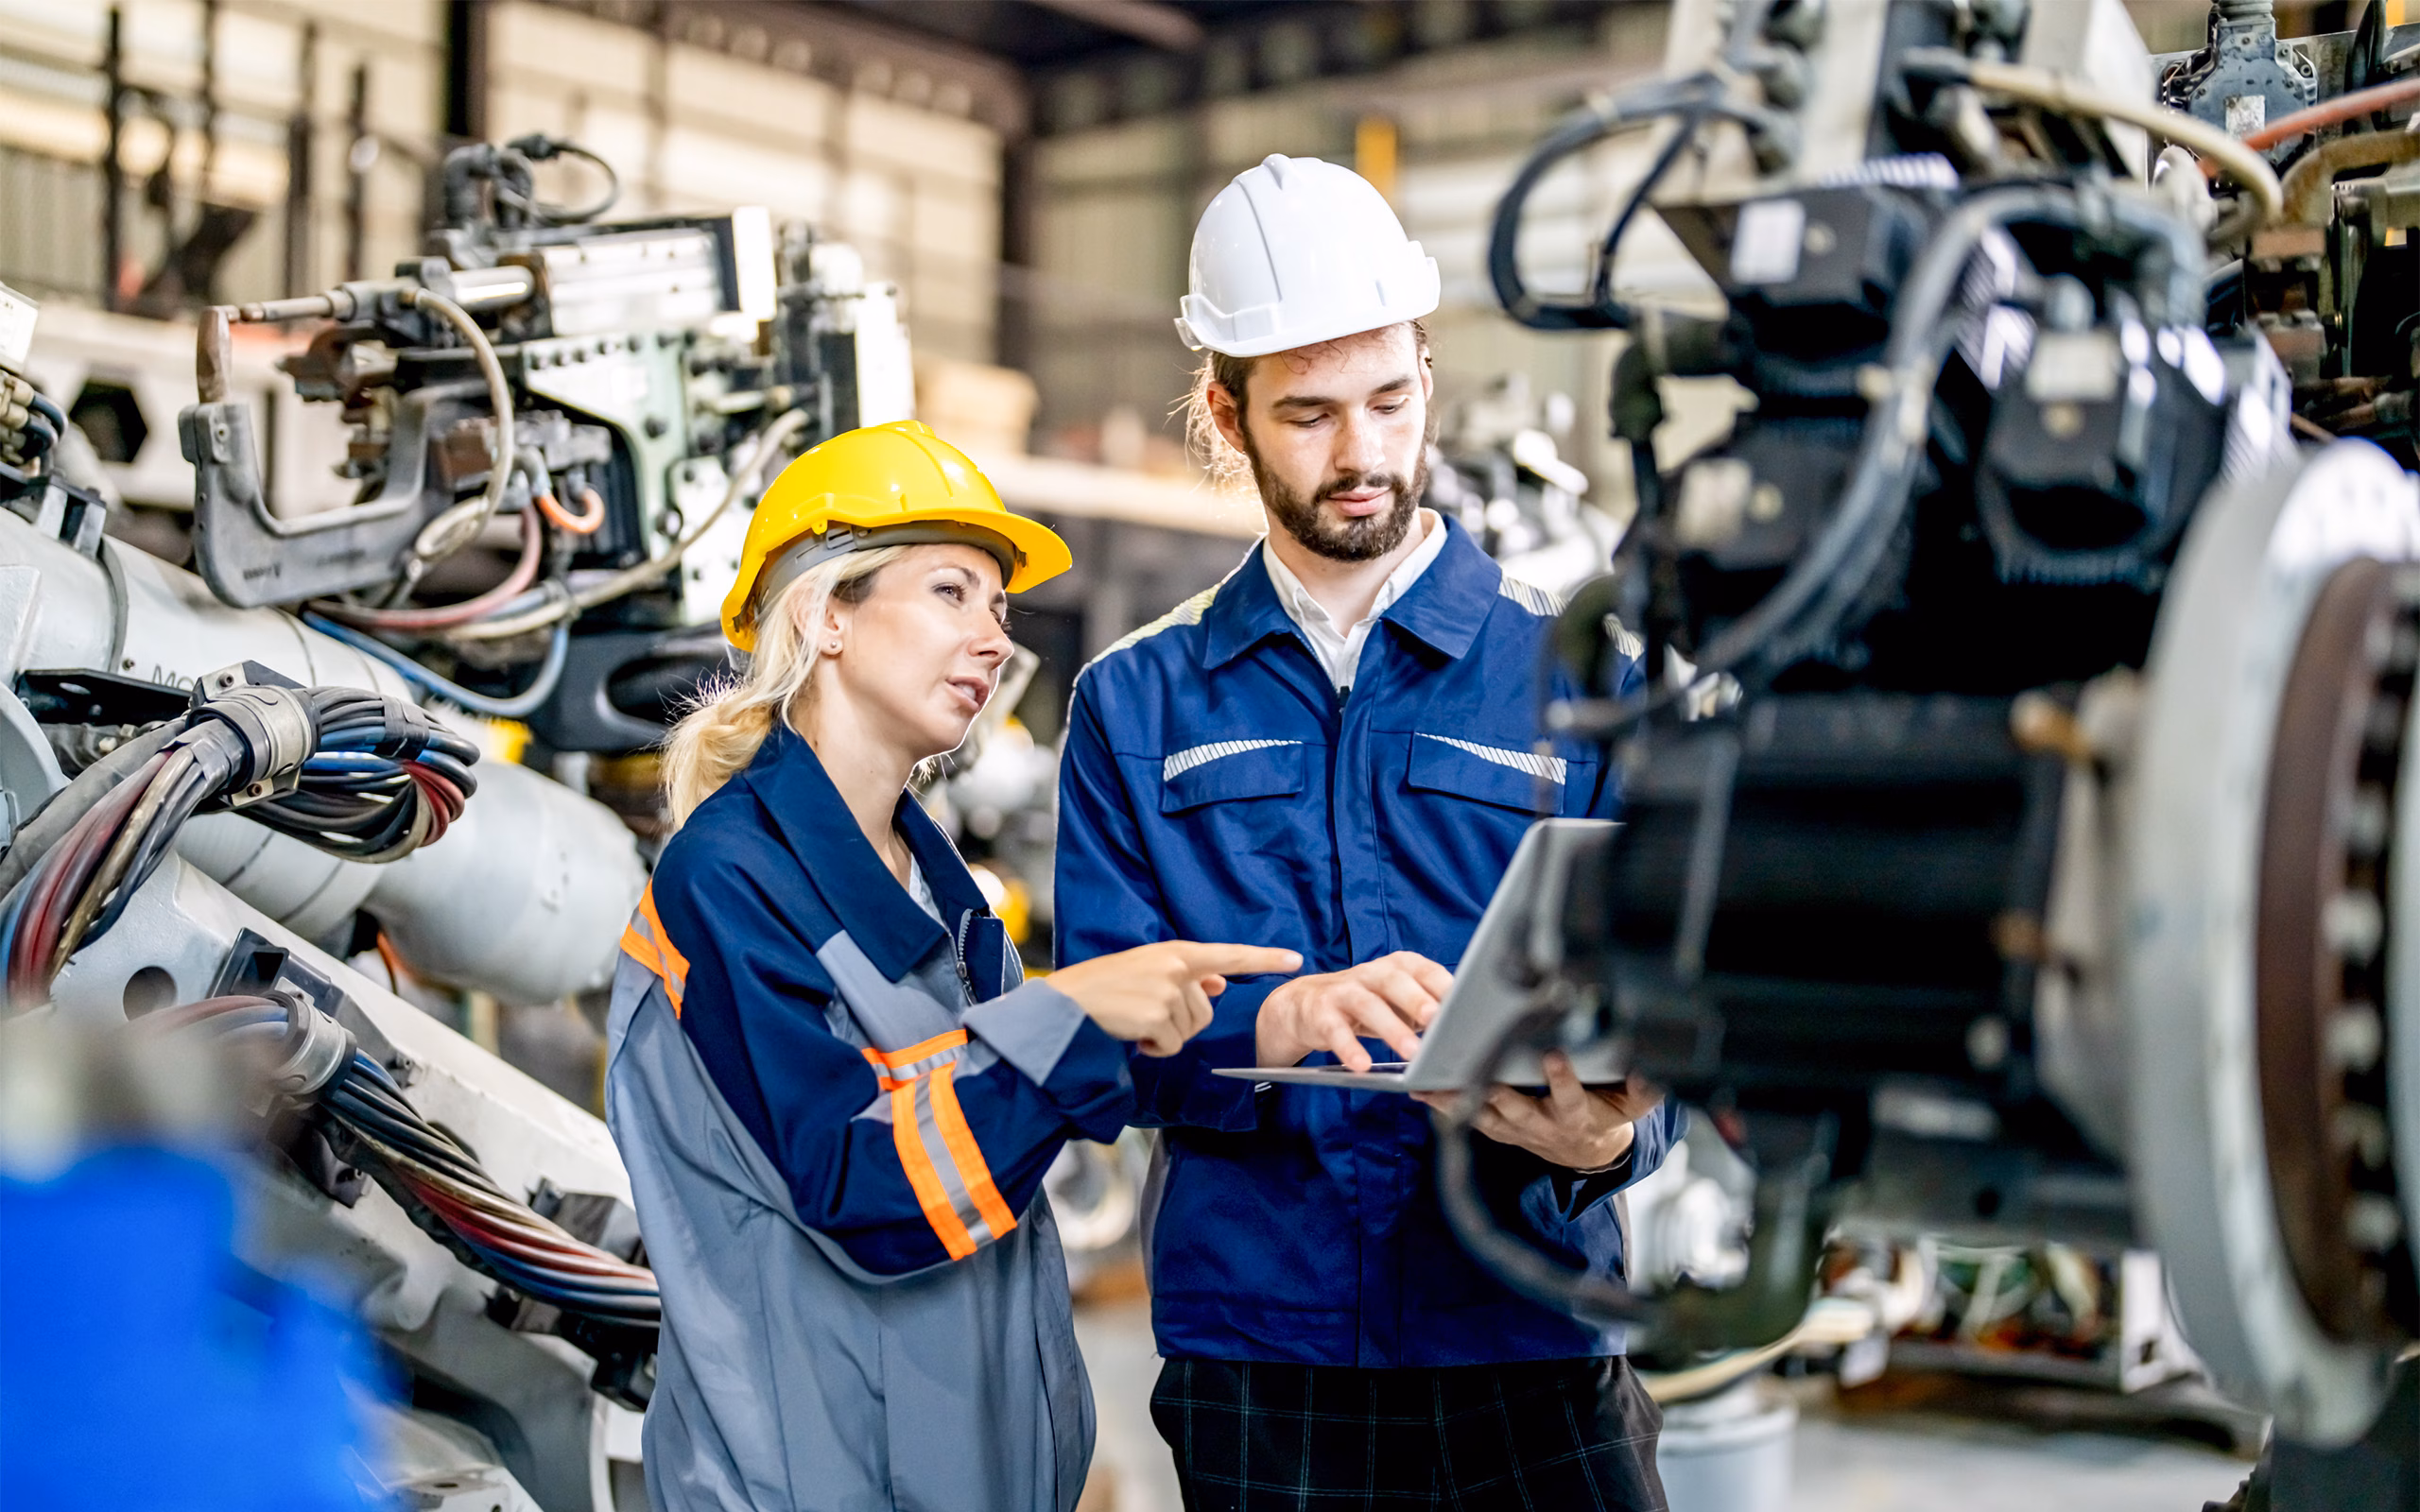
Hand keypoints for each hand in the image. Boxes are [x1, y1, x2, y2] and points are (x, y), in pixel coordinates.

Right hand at [1050, 942, 1302, 1056]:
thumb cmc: (1103, 988)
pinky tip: (1132, 1035)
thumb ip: (1186, 976)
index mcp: (1175, 952)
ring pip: (1189, 1030)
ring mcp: (1166, 991)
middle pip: (1205, 1011)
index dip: (1265, 959)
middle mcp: (1175, 967)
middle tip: (1147, 1016)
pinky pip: (1170, 1045)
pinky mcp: (1155, 1015)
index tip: (1295, 960)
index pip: (1230, 955)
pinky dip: (1153, 1049)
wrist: (1066, 1002)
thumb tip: (1218, 983)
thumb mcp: (1148, 971)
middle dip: (1181, 1023)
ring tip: (1135, 1021)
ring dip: (1164, 1036)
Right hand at [1254, 951, 1453, 1071]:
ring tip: (1410, 1053)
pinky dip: (1348, 1047)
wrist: (1306, 1005)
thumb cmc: (1366, 1005)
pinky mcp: (1320, 1011)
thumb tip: (1461, 1033)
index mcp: (1397, 967)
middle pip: (1395, 981)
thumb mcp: (1397, 1004)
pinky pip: (1334, 1029)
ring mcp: (1344, 990)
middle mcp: (1371, 973)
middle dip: (1416, 999)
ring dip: (1390, 1028)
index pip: (1423, 969)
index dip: (1441, 984)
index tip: (1462, 1003)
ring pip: (1368, 1005)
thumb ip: (1425, 1012)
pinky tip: (1362, 1065)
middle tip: (1435, 1020)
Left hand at [1415, 1054, 1662, 1171]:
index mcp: (1576, 1116)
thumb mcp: (1636, 1104)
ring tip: (1434, 1078)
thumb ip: (1647, 1087)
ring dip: (1459, 1098)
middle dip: (1500, 1090)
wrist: (1587, 1149)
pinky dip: (1442, 1104)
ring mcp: (1516, 1128)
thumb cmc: (1609, 1113)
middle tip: (1479, 1070)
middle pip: (1518, 1108)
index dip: (1562, 1079)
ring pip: (1484, 1113)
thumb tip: (1656, 1067)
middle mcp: (1543, 1124)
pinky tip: (1420, 1088)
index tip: (1553, 1056)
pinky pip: (1465, 1117)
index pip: (1570, 1098)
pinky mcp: (1497, 1127)